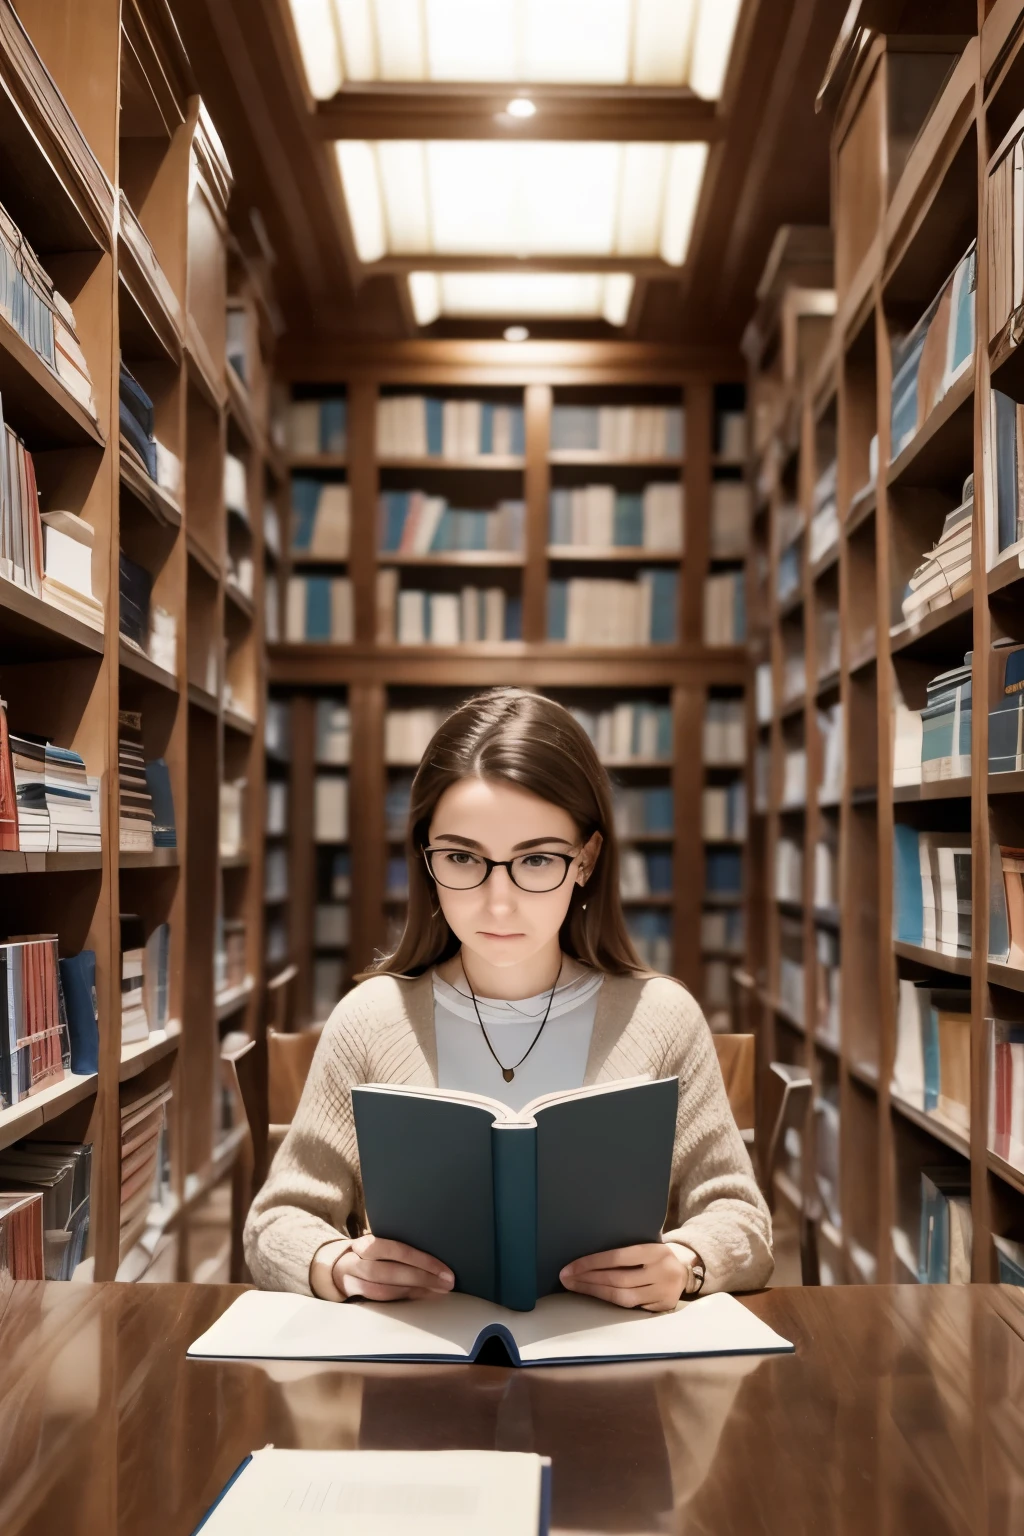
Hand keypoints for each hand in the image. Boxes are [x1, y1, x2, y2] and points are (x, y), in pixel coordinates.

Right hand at [331, 1235, 454, 1301]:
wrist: (337, 1268)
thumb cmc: (371, 1255)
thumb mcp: (380, 1245)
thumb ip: (399, 1247)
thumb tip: (438, 1248)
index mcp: (366, 1242)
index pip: (396, 1250)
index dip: (422, 1260)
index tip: (445, 1269)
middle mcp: (357, 1260)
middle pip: (390, 1271)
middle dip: (421, 1278)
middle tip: (447, 1282)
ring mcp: (352, 1279)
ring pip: (384, 1289)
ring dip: (414, 1291)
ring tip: (438, 1291)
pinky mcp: (353, 1295)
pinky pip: (379, 1300)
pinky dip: (403, 1298)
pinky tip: (422, 1296)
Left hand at [560, 1242, 693, 1311]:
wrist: (686, 1269)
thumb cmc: (655, 1255)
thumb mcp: (646, 1245)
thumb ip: (626, 1251)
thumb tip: (587, 1257)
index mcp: (654, 1251)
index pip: (617, 1257)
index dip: (591, 1262)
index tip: (570, 1267)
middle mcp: (661, 1271)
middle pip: (617, 1279)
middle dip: (588, 1279)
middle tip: (565, 1278)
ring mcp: (663, 1292)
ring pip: (622, 1297)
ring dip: (594, 1293)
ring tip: (575, 1288)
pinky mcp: (661, 1307)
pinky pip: (631, 1308)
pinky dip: (610, 1303)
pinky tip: (594, 1297)